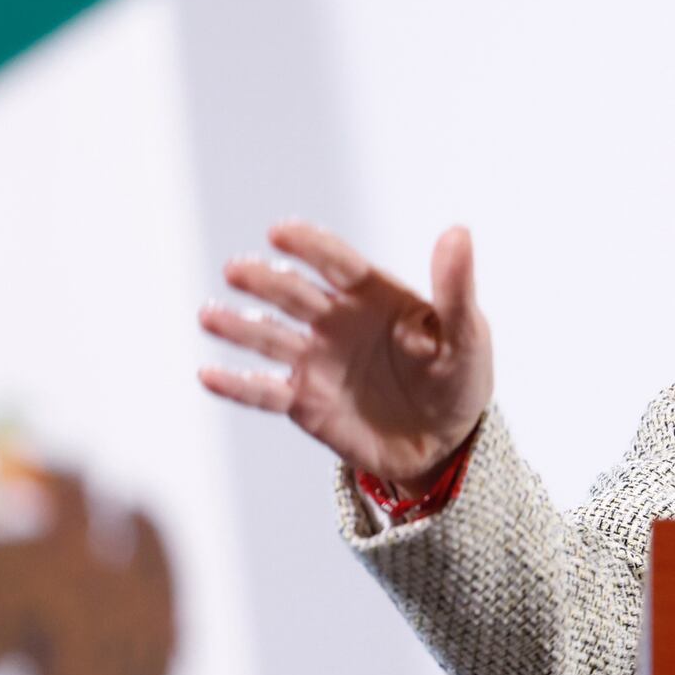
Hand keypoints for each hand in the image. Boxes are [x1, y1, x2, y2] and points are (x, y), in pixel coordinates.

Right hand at [198, 221, 493, 495]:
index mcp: (375, 295)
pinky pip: (266, 392)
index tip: (280, 233)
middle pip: (296, 295)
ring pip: (271, 338)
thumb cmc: (459, 378)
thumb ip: (455, 288)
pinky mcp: (305, 402)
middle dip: (266, 282)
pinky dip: (238, 385)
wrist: (445, 442)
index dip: (310, 248)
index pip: (338, 264)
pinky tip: (208, 374)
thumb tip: (457, 232)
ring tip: (209, 315)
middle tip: (237, 270)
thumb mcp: (467, 335)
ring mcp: (317, 361)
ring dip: (240, 326)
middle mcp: (337, 321)